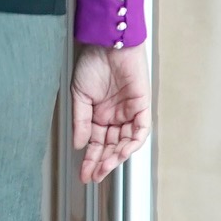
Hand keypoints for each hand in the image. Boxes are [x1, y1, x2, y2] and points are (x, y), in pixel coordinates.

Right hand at [72, 43, 149, 183]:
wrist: (107, 44)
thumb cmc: (92, 63)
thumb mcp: (79, 96)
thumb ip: (81, 122)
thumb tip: (78, 143)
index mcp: (99, 114)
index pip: (96, 143)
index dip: (90, 159)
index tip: (84, 173)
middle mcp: (115, 116)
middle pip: (110, 146)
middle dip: (101, 162)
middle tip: (93, 175)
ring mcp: (129, 112)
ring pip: (125, 142)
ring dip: (115, 156)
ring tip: (104, 167)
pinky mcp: (142, 106)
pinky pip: (140, 130)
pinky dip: (131, 142)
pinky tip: (120, 152)